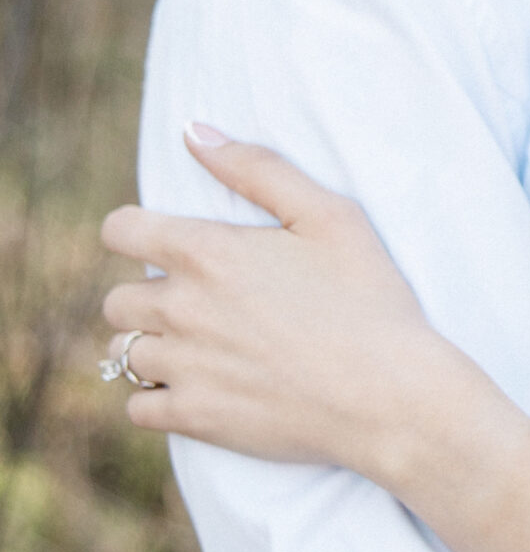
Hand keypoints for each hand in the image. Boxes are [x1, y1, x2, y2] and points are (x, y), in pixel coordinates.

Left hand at [101, 129, 459, 486]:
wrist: (390, 395)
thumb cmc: (369, 298)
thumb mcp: (330, 215)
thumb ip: (258, 168)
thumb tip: (194, 132)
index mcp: (208, 253)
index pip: (119, 230)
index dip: (133, 232)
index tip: (158, 244)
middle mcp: (182, 309)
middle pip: (117, 300)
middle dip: (148, 297)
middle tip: (196, 305)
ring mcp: (184, 368)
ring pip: (124, 353)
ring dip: (153, 348)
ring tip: (198, 350)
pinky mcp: (195, 419)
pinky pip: (138, 407)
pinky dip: (158, 399)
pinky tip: (197, 389)